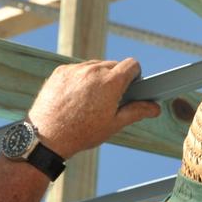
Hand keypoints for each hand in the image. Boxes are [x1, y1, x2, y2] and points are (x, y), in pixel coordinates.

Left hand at [26, 58, 161, 158]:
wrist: (47, 137)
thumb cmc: (82, 133)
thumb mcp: (114, 124)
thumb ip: (137, 112)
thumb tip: (155, 108)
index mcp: (111, 82)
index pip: (132, 64)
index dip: (134, 75)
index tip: (131, 86)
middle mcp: (93, 70)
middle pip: (113, 65)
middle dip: (115, 78)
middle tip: (109, 99)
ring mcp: (75, 70)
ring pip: (95, 66)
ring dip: (97, 78)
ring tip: (90, 100)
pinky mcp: (60, 71)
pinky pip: (77, 69)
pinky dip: (80, 79)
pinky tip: (75, 98)